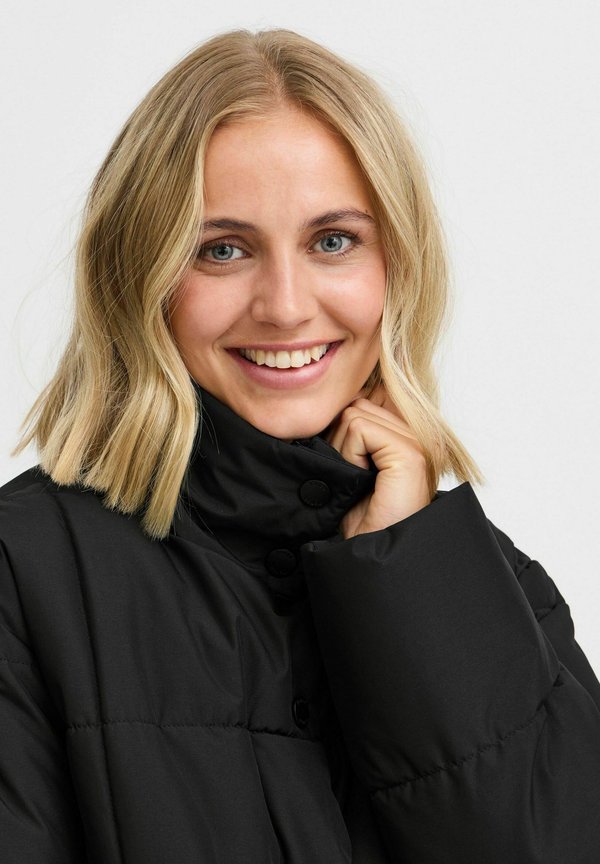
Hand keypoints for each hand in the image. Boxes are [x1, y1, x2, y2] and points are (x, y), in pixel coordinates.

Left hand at [325, 385, 431, 538]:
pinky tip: (360, 481)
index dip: (340, 432)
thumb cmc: (357, 522)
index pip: (361, 401)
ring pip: (353, 414)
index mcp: (402, 437)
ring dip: (342, 450)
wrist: (366, 556)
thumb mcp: (347, 468)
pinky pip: (358, 428)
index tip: (345, 469)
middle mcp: (415, 436)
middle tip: (348, 479)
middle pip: (355, 405)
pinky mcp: (410, 454)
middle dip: (339, 440)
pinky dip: (348, 456)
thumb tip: (332, 403)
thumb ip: (349, 433)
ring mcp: (416, 443)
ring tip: (356, 482)